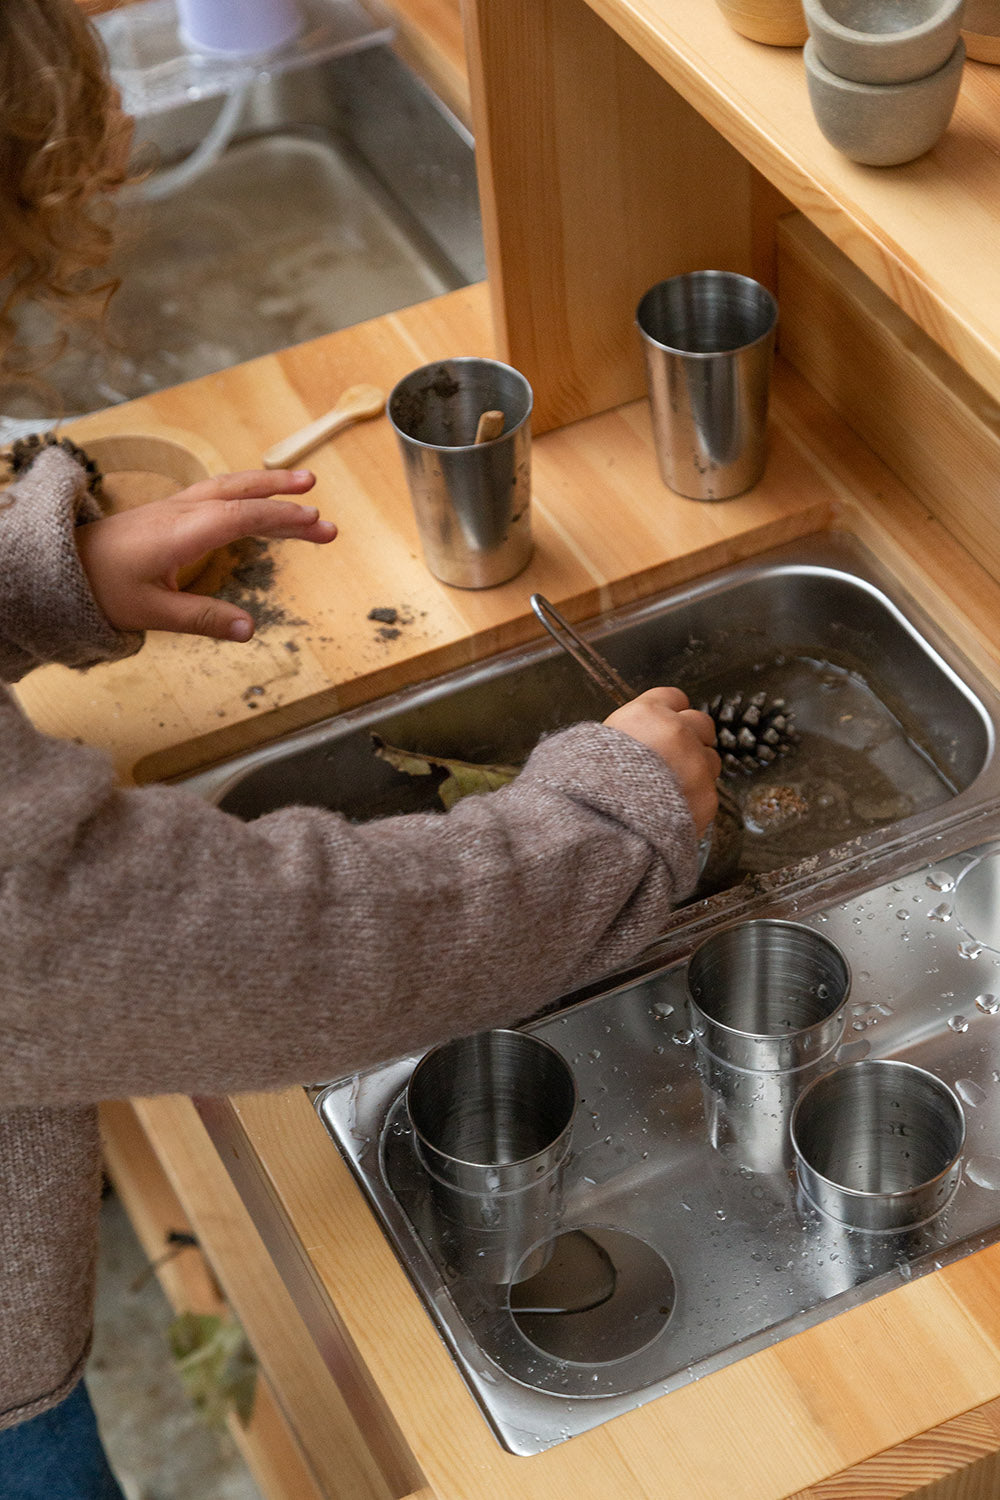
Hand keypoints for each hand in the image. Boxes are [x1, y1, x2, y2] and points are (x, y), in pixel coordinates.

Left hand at [75, 469, 336, 640]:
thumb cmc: (103, 589)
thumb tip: (250, 629)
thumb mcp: (153, 614)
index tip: (315, 524)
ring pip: (229, 487)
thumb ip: (203, 620)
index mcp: (179, 533)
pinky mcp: (172, 512)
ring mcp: (175, 508)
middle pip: (240, 494)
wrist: (62, 567)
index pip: (239, 517)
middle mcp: (180, 512)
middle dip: (284, 499)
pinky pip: (218, 493)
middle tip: (324, 513)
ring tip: (305, 485)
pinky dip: (248, 492)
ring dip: (268, 485)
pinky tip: (263, 499)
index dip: (280, 519)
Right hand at [604, 687, 720, 834]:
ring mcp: (695, 765)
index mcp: (646, 714)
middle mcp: (676, 733)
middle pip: (702, 723)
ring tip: (670, 790)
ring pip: (711, 760)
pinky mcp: (706, 797)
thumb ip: (629, 733)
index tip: (667, 724)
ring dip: (697, 770)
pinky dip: (694, 801)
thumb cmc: (589, 788)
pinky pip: (708, 793)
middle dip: (693, 737)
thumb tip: (641, 735)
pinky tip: (671, 811)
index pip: (674, 698)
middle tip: (674, 757)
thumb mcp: (596, 745)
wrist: (599, 829)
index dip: (671, 713)